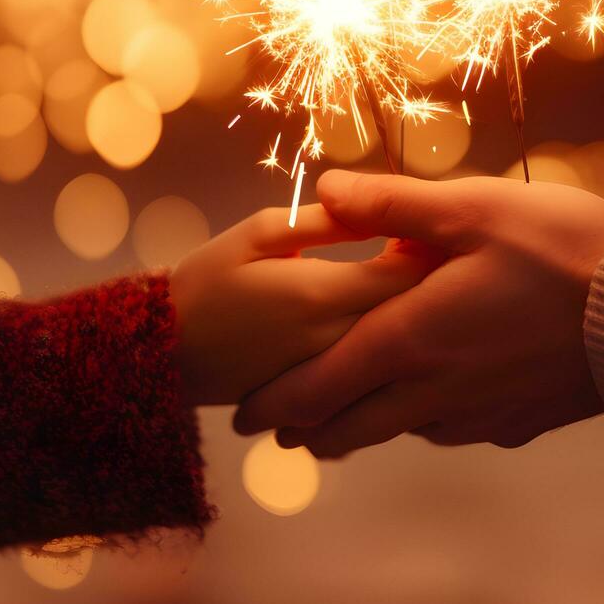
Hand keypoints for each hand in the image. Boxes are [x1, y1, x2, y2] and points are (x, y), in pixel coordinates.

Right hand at [169, 204, 432, 405]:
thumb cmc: (210, 280)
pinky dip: (393, 350)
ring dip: (418, 316)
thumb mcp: (260, 233)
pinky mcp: (328, 398)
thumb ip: (325, 220)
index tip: (434, 228)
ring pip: (402, 347)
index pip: (409, 272)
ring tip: (423, 289)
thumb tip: (381, 205)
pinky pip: (378, 374)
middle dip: (434, 282)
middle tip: (438, 253)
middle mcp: (337, 341)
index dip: (433, 247)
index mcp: (322, 294)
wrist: (165, 354)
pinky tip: (391, 328)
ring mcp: (335, 377)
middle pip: (416, 313)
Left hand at [233, 171, 603, 456]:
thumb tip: (323, 190)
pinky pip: (454, 430)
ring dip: (364, 428)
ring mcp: (478, 416)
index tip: (244, 416)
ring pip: (402, 433)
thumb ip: (392, 205)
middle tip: (281, 431)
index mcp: (411, 339)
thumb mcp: (472, 208)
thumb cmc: (562, 251)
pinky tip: (434, 404)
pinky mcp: (518, 423)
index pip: (319, 388)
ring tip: (345, 420)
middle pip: (351, 430)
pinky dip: (425, 421)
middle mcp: (436, 392)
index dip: (275, 404)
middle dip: (308, 431)